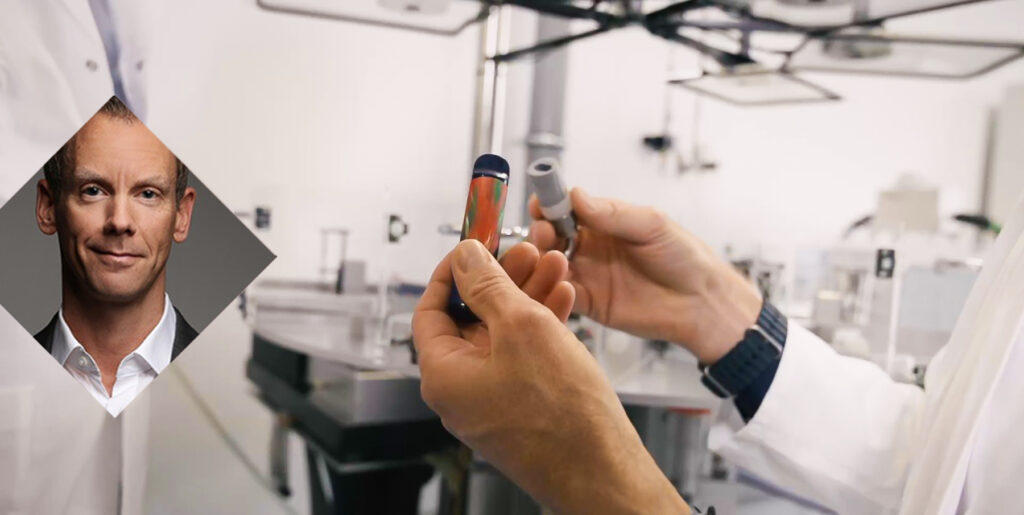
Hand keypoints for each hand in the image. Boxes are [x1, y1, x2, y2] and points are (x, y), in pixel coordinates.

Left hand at [414, 240, 688, 514]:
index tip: (475, 247)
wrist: (604, 473)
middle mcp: (460, 391)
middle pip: (470, 318)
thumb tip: (465, 257)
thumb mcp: (522, 327)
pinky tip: (564, 302)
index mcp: (443, 375)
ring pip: (502, 335)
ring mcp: (491, 401)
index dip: (452, 272)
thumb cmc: (562, 417)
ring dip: (526, 297)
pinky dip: (540, 327)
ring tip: (555, 267)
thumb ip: (488, 285)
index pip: (430, 309)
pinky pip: (522, 357)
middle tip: (526, 251)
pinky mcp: (520, 409)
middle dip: (501, 279)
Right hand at [529, 188, 760, 363]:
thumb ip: (613, 214)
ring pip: (550, 264)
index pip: (567, 208)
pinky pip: (561, 294)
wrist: (702, 302)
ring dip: (541, 258)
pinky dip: (552, 287)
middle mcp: (591, 246)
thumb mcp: (652, 225)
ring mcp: (588, 274)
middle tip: (544, 232)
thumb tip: (576, 195)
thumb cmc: (685, 258)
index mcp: (605, 222)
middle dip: (541, 230)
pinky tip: (559, 281)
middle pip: (551, 235)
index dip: (550, 204)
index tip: (540, 203)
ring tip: (548, 255)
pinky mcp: (589, 303)